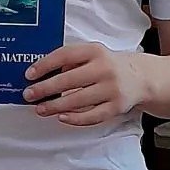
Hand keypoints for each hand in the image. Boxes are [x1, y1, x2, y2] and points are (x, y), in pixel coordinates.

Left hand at [24, 43, 144, 125]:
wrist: (140, 77)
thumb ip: (71, 60)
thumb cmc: (107, 65)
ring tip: (40, 109)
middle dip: (45, 89)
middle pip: (69, 80)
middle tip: (28, 95)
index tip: (29, 74)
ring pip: (78, 100)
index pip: (65, 55)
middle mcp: (104, 68)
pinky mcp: (117, 106)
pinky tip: (62, 117)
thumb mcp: (92, 54)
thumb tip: (42, 75)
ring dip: (55, 106)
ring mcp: (112, 88)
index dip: (45, 65)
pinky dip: (76, 118)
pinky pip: (93, 116)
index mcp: (95, 51)